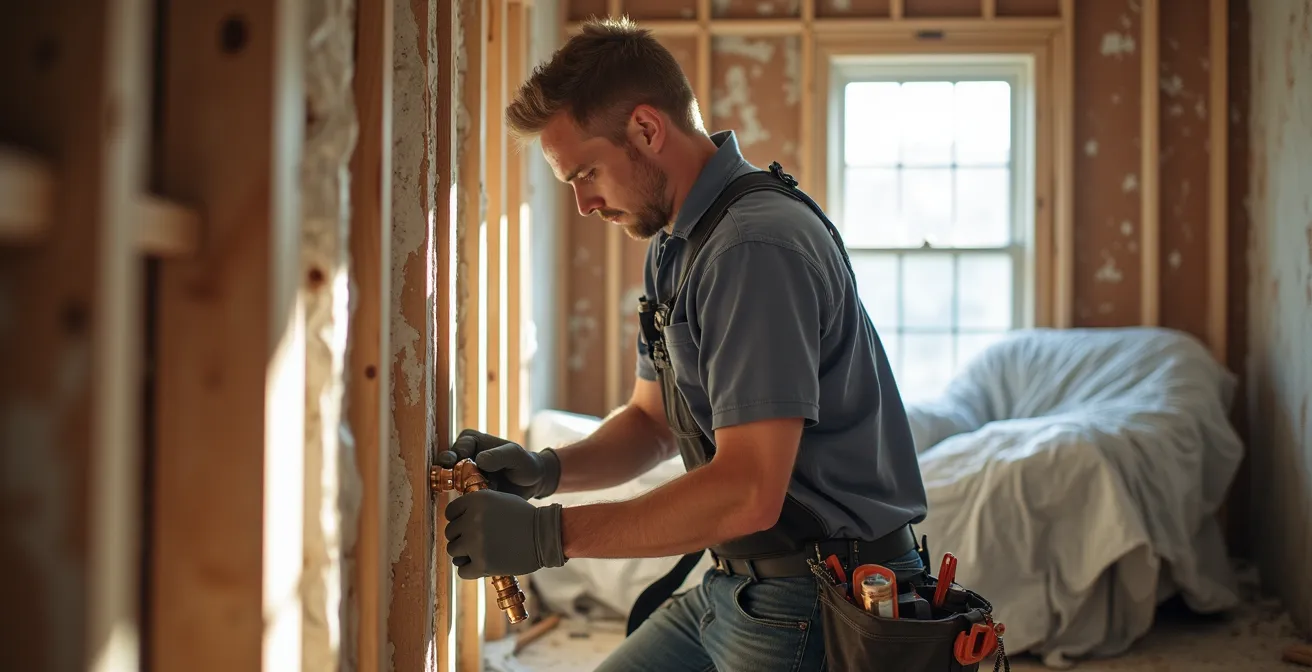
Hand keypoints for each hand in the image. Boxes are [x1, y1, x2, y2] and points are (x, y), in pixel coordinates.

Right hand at [437, 429, 560, 499]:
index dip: (453, 458)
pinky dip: (467, 500)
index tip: (453, 465)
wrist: (533, 482)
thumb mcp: (516, 455)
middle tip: (457, 483)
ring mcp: (465, 475)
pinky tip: (479, 501)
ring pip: (453, 483)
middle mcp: (464, 456)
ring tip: (477, 491)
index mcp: (471, 440)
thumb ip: (500, 455)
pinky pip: (461, 496)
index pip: (457, 449)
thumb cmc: (525, 463)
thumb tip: (479, 460)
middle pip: (448, 466)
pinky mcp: (468, 491)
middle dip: (451, 476)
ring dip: (462, 490)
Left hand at [444, 489, 566, 579]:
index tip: (468, 526)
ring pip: (453, 551)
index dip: (458, 520)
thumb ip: (477, 505)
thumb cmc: (524, 517)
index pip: (450, 512)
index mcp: (477, 500)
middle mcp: (473, 520)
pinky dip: (470, 570)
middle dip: (461, 537)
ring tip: (480, 553)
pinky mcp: (482, 564)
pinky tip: (483, 565)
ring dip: (464, 554)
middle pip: (450, 533)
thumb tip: (454, 517)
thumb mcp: (500, 500)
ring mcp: (476, 543)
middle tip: (478, 541)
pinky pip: (462, 570)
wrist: (546, 536)